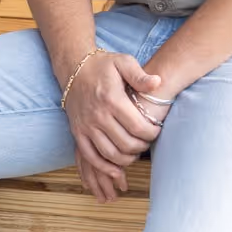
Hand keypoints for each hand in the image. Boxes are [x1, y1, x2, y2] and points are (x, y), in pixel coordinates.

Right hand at [63, 52, 164, 202]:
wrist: (74, 68)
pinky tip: (116, 169)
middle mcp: (98, 115)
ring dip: (127, 158)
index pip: (139, 127)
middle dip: (142, 147)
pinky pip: (90, 156)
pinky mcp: (77, 132)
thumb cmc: (102, 66)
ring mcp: (86, 125)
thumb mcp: (123, 62)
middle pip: (127, 144)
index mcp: (112, 99)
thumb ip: (140, 75)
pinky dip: (104, 167)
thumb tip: (157, 83)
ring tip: (135, 151)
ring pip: (110, 154)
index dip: (153, 133)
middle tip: (147, 141)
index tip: (156, 130)